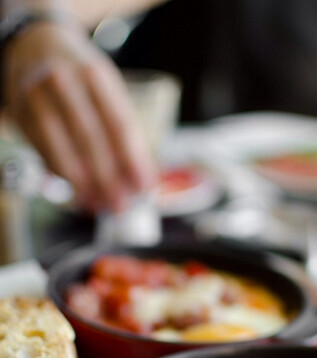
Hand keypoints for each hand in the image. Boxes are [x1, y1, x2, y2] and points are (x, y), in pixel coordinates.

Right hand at [3, 20, 156, 212]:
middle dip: (108, 179)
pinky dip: (63, 177)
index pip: (120, 123)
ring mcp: (38, 97)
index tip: (144, 186)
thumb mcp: (105, 87)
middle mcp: (64, 82)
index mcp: (95, 74)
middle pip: (91, 140)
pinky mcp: (20, 114)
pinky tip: (78, 193)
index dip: (133, 160)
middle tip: (121, 205)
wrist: (34, 43)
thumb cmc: (79, 74)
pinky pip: (44, 153)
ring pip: (63, 150)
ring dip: (83, 185)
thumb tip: (138, 176)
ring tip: (99, 205)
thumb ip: (121, 126)